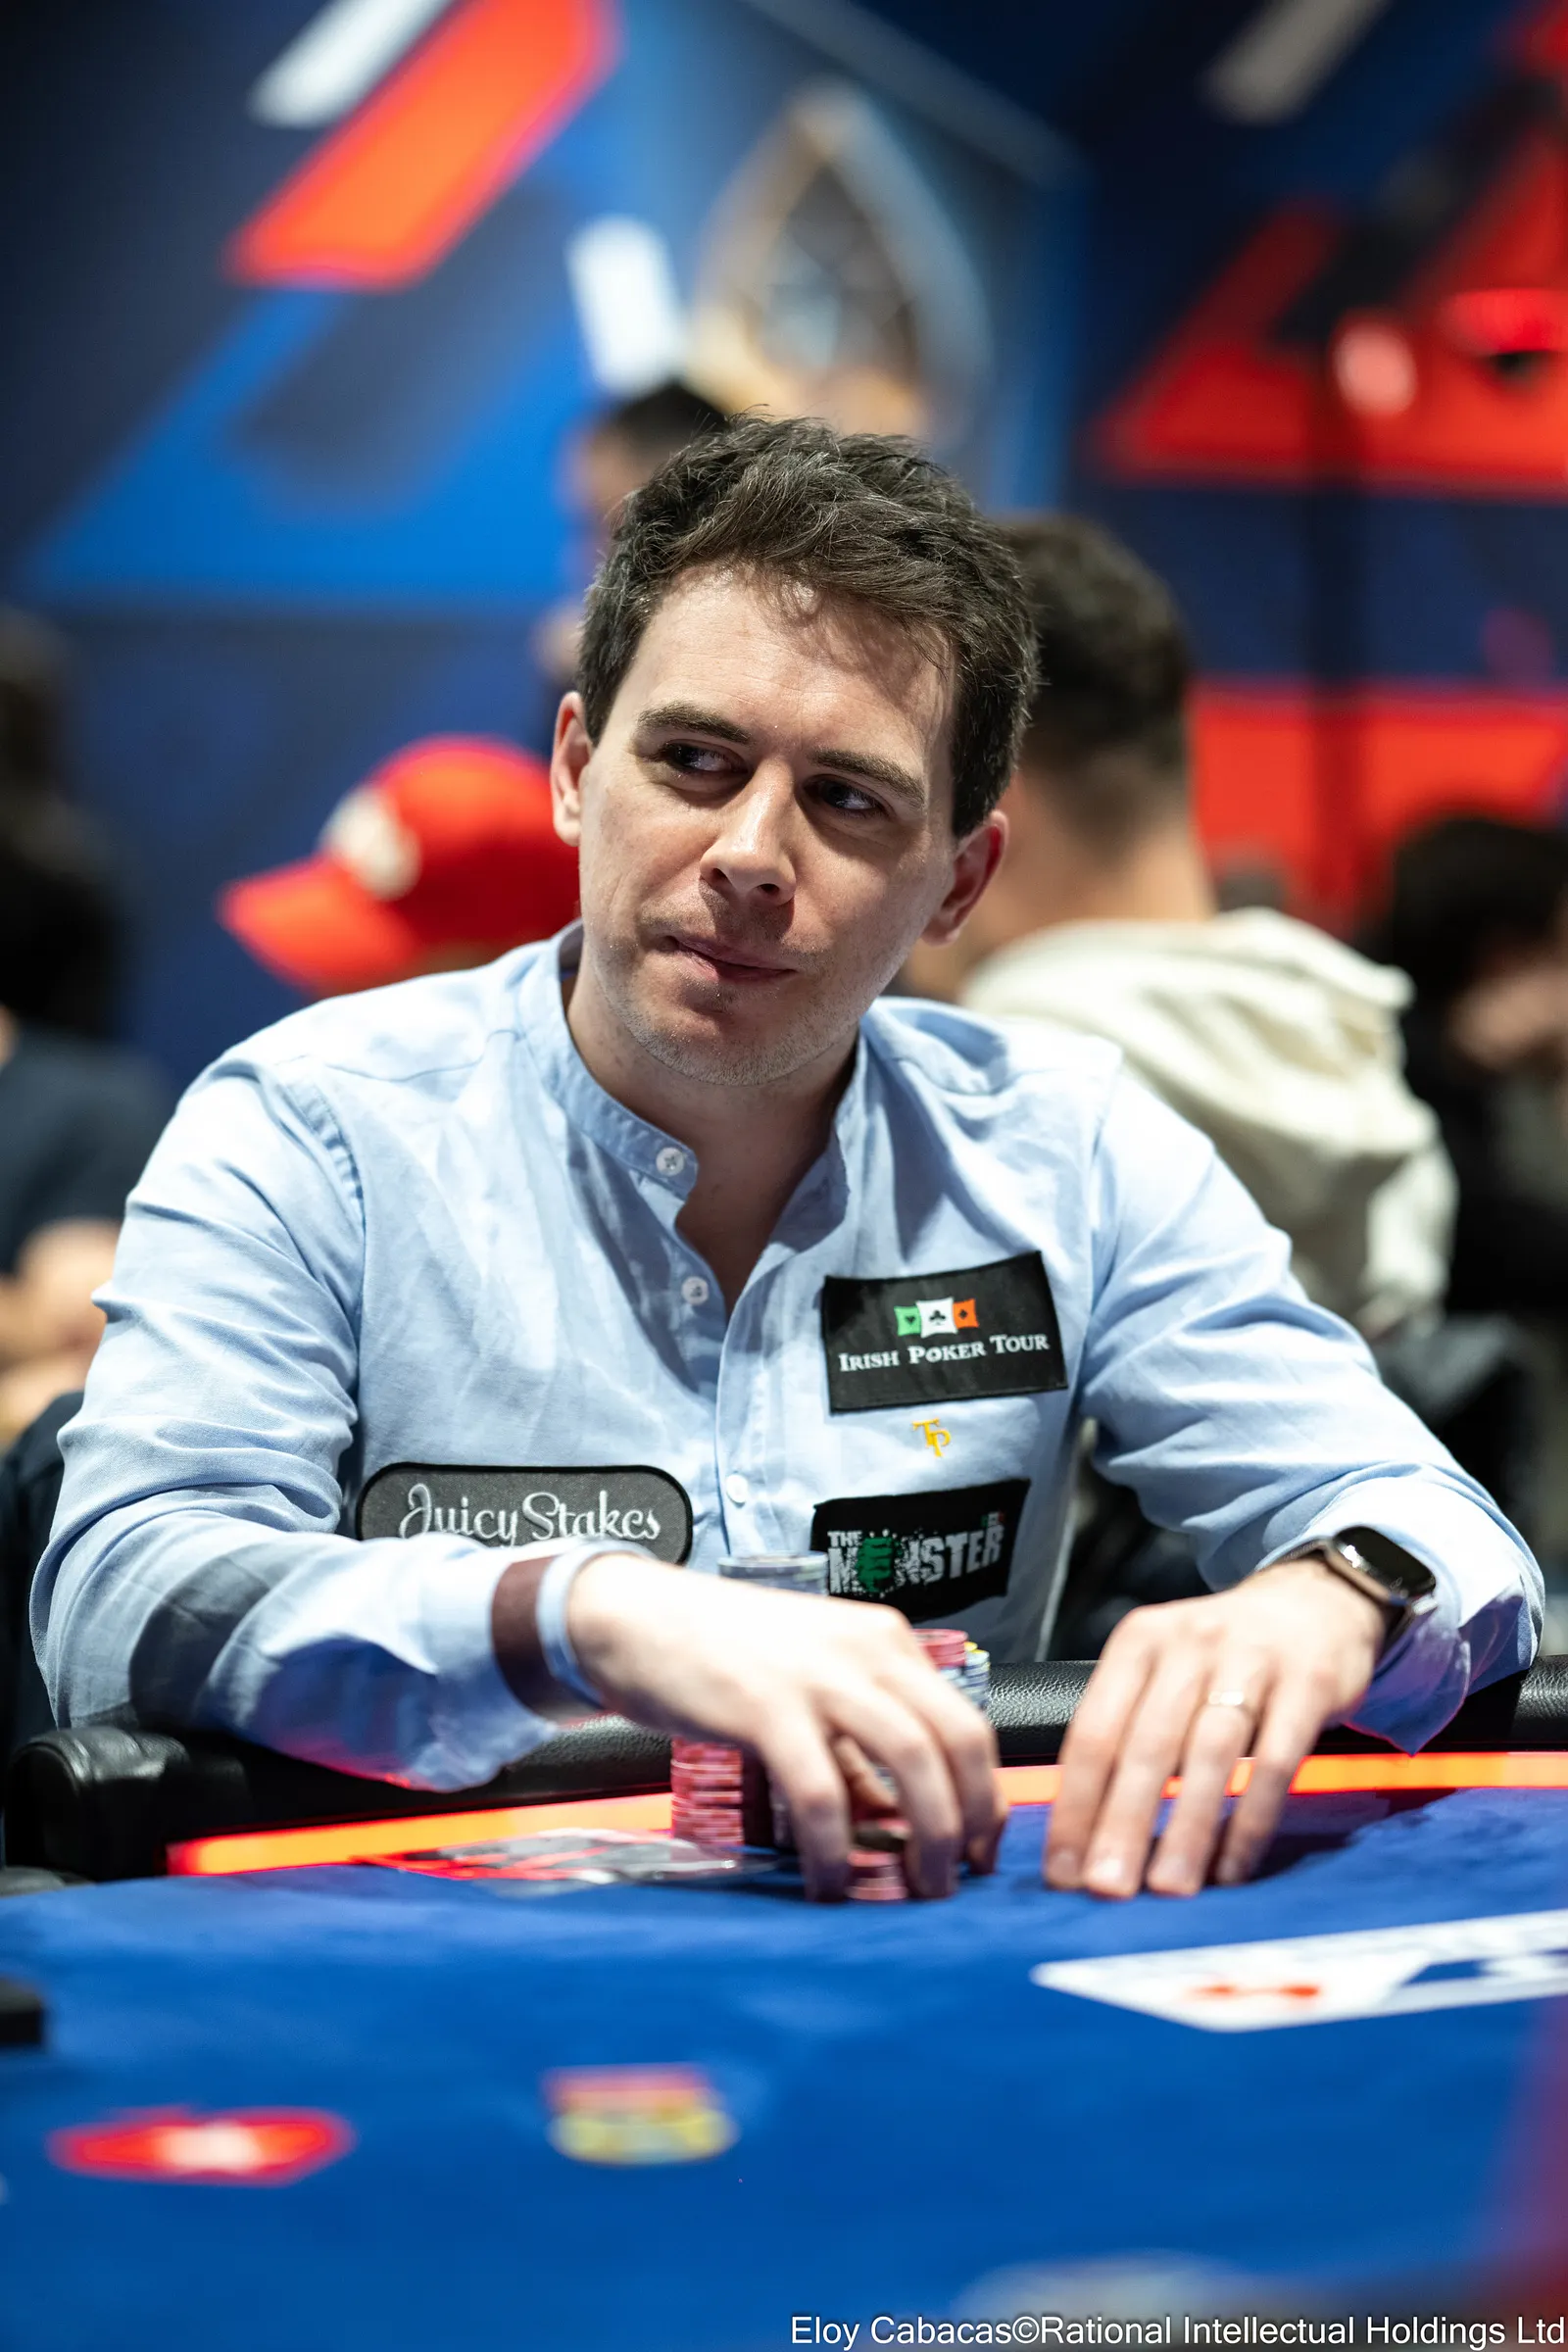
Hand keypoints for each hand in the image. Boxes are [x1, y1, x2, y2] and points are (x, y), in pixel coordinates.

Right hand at [567, 1554, 1006, 1901]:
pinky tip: (827, 1885)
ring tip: (915, 1890)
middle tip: (957, 1881)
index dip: (986, 1797)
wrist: (634, 1616)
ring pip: (911, 1761)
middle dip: (972, 1822)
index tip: (980, 1851)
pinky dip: (836, 1852)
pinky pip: (822, 1793)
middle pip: (958, 1741)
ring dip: (928, 1837)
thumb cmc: (721, 1652)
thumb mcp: (810, 1678)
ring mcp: (819, 1676)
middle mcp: (867, 1650)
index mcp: (885, 1641)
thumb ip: (854, 1743)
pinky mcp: (765, 1708)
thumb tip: (894, 1821)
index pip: (967, 1722)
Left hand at [1044, 1556, 1384, 1899]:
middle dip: (1122, 1823)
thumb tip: (1087, 1833)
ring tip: (1169, 1887)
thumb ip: (1129, 1731)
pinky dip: (1252, 1818)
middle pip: (1147, 1745)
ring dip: (1188, 1828)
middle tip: (1106, 1887)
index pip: (1094, 1730)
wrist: (1314, 1603)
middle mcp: (1188, 1645)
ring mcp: (1251, 1660)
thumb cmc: (1223, 1655)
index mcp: (1138, 1643)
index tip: (1064, 1868)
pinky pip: (1276, 1761)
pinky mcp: (1308, 1684)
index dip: (1075, 1805)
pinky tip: (1233, 1864)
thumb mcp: (1164, 1669)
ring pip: (1210, 1754)